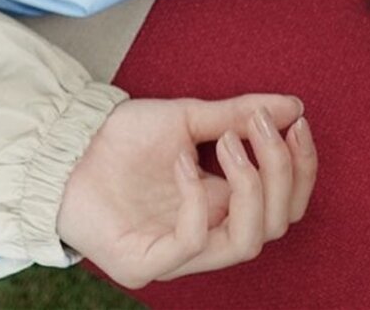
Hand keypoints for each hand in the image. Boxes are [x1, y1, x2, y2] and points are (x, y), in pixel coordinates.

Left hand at [56, 94, 316, 289]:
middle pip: (277, 224)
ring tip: (229, 140)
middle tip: (262, 126)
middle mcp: (208, 235)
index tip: (297, 121)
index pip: (286, 204)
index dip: (300, 168)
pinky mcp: (147, 265)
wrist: (68, 145)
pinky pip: (193, 242)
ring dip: (249, 186)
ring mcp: (178, 256)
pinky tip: (182, 161)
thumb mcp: (189, 117)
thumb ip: (239, 114)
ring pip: (246, 243)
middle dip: (281, 172)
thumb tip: (293, 105)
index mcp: (223, 205)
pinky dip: (196, 197)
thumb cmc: (123, 137)